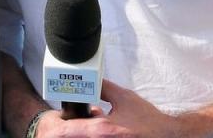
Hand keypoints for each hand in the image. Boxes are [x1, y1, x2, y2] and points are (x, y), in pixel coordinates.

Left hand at [32, 81, 187, 137]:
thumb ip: (103, 88)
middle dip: (61, 133)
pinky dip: (84, 136)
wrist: (166, 135)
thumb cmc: (147, 120)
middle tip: (56, 128)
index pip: (67, 132)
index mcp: (102, 130)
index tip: (46, 129)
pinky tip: (88, 131)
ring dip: (72, 135)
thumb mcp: (124, 98)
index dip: (53, 130)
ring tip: (70, 127)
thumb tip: (87, 81)